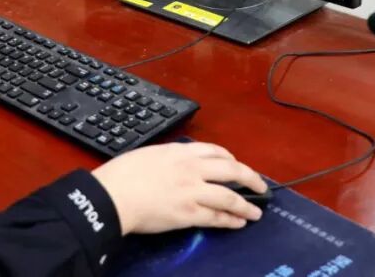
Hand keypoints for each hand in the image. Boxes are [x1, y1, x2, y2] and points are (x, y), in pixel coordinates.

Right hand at [91, 142, 265, 234]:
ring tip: (255, 213)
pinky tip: (238, 223)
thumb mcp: (148, 154)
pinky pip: (216, 216)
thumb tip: (175, 164)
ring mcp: (192, 191)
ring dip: (245, 205)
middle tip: (260, 186)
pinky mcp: (188, 213)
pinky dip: (230, 220)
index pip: (214, 150)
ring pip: (229, 196)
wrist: (113, 195)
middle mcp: (191, 168)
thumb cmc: (122, 175)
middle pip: (231, 169)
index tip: (235, 164)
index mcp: (179, 151)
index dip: (230, 158)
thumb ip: (167, 158)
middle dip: (250, 178)